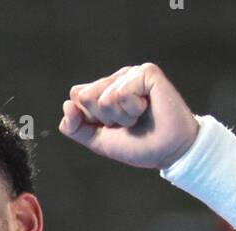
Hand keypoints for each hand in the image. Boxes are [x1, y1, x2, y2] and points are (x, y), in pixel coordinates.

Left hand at [58, 62, 198, 169]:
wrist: (168, 152)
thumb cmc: (139, 146)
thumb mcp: (99, 141)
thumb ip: (76, 128)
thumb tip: (67, 105)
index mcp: (106, 90)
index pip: (78, 97)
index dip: (91, 119)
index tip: (113, 127)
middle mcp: (118, 78)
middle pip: (86, 96)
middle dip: (105, 118)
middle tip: (128, 123)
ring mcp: (132, 73)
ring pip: (104, 97)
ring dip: (122, 117)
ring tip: (140, 117)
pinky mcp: (146, 72)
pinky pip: (121, 92)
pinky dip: (132, 108)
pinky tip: (147, 108)